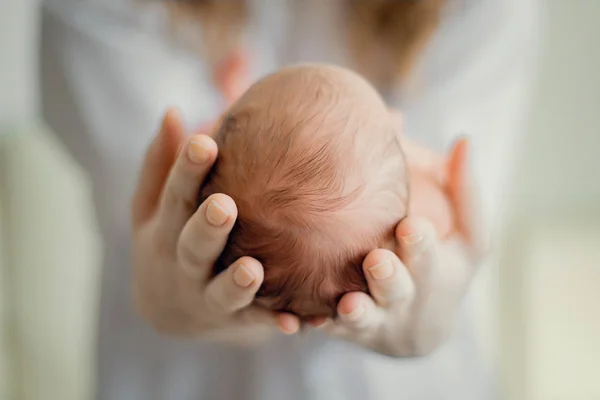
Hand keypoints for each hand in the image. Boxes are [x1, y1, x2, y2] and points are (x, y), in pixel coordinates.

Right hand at [131, 109, 294, 343]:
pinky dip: (270, 324)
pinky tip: (294, 323)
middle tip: (224, 207)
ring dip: (237, 284)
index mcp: (166, 229)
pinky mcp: (232, 322)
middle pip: (193, 247)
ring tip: (253, 271)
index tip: (207, 142)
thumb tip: (172, 110)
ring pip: (220, 294)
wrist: (168, 310)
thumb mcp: (152, 206)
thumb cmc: (166, 241)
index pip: (175, 195)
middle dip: (207, 228)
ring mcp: (205, 297)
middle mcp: (183, 265)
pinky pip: (253, 324)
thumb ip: (162, 163)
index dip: (188, 171)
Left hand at [316, 137, 486, 356]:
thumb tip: (464, 139)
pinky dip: (308, 327)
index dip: (421, 245)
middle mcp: (405, 300)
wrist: (417, 328)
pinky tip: (290, 321)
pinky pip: (323, 329)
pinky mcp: (343, 328)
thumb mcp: (467, 238)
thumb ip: (464, 190)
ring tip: (347, 303)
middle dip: (389, 279)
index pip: (431, 257)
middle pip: (397, 291)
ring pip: (362, 319)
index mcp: (435, 272)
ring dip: (355, 312)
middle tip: (376, 260)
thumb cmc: (443, 269)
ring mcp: (375, 318)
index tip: (411, 226)